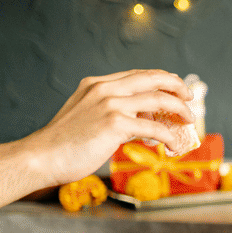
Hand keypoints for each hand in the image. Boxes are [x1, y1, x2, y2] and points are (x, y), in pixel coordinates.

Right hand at [22, 69, 193, 186]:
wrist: (41, 157)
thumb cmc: (62, 145)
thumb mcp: (87, 118)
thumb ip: (112, 114)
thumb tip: (141, 125)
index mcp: (96, 85)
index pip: (138, 75)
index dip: (161, 80)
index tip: (175, 89)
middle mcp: (105, 89)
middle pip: (152, 78)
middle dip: (177, 85)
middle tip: (190, 97)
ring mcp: (110, 104)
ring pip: (158, 98)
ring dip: (179, 109)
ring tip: (189, 120)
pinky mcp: (115, 124)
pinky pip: (154, 127)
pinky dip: (169, 136)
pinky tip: (174, 145)